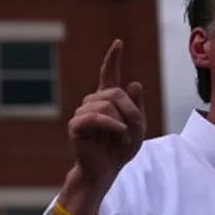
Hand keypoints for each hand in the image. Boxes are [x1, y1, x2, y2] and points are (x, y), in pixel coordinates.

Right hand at [68, 39, 145, 191]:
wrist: (106, 172)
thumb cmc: (119, 150)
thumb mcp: (137, 128)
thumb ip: (137, 107)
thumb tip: (134, 83)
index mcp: (107, 101)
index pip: (109, 75)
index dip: (113, 59)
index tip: (119, 43)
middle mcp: (92, 103)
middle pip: (115, 93)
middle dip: (130, 111)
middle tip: (135, 130)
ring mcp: (82, 113)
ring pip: (107, 105)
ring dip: (122, 121)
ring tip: (124, 137)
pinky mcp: (76, 126)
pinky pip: (96, 117)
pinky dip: (113, 125)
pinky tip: (120, 134)